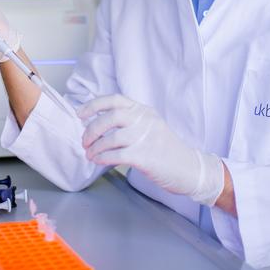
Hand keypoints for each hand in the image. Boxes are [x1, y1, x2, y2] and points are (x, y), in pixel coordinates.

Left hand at [78, 95, 223, 204]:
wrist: (189, 169)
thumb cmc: (165, 149)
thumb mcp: (150, 126)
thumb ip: (129, 121)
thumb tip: (97, 124)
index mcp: (144, 111)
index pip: (115, 100)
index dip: (94, 105)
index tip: (80, 114)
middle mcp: (145, 120)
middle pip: (111, 117)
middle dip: (92, 129)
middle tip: (85, 141)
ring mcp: (147, 138)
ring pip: (111, 138)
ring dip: (95, 147)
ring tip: (90, 154)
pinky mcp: (146, 157)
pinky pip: (117, 155)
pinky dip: (103, 158)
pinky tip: (98, 161)